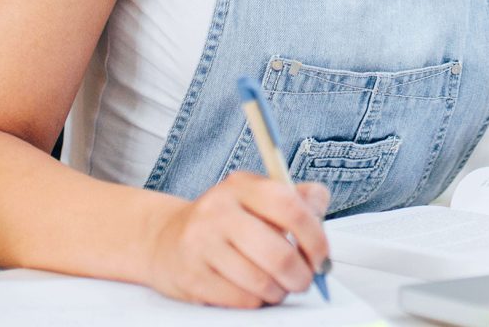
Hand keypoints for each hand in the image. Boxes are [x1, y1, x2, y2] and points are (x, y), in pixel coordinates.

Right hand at [146, 171, 330, 307]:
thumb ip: (297, 198)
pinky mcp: (191, 277)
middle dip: (301, 275)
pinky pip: (242, 300)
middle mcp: (218, 210)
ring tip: (279, 285)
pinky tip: (255, 291)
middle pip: (278, 254)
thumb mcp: (257, 195)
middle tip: (305, 279)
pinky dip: (258, 301)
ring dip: (280, 291)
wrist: (166, 239)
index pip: (289, 207)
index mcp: (242, 186)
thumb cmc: (225, 219)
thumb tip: (320, 213)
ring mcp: (201, 244)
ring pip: (262, 282)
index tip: (322, 256)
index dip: (314, 236)